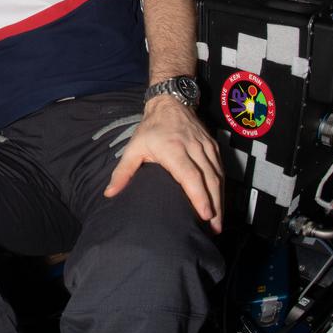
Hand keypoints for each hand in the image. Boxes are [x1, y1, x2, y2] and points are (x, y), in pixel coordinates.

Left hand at [104, 97, 223, 233]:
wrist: (169, 103)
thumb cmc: (150, 128)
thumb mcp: (133, 148)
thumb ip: (123, 172)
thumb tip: (110, 194)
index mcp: (173, 149)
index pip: (190, 175)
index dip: (199, 196)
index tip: (205, 214)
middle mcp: (193, 148)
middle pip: (209, 179)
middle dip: (214, 205)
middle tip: (215, 229)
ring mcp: (206, 147)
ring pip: (218, 176)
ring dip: (220, 200)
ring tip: (218, 223)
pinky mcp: (214, 146)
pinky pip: (221, 169)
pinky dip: (222, 188)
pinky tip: (219, 202)